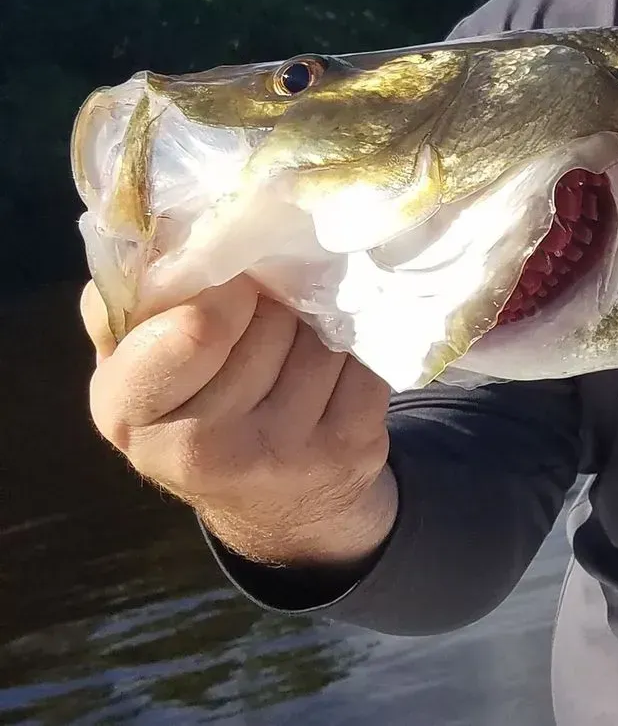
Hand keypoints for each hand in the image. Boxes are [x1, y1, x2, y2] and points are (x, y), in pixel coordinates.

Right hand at [82, 276, 396, 570]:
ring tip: (292, 345)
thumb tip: (170, 236)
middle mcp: (201, 451)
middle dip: (270, 303)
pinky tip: (329, 370)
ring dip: (314, 323)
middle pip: (269, 319)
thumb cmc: (194, 406)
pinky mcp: (349, 451)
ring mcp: (283, 458)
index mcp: (130, 415)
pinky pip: (366, 358)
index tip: (229, 287)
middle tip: (259, 319)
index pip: (195, 328)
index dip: (222, 292)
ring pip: (320, 333)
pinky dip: (354, 350)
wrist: (269, 501)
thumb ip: (133, 302)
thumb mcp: (136, 364)